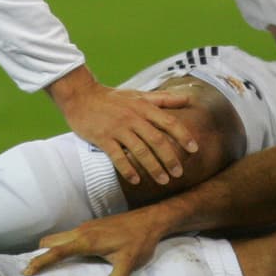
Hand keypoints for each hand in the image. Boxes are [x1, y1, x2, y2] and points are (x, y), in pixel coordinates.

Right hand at [25, 210, 165, 275]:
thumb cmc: (140, 241)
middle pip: (52, 242)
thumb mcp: (129, 263)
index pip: (56, 251)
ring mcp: (86, 227)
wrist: (151, 219)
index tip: (26, 271)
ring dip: (50, 249)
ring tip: (44, 266)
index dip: (40, 261)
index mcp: (87, 240)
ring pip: (60, 237)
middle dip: (39, 254)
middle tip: (30, 272)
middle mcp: (82, 231)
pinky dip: (61, 245)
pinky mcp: (92, 226)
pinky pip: (69, 236)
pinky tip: (66, 257)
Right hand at [46, 66, 198, 185]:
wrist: (81, 96)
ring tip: (163, 180)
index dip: (183, 136)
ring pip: (139, 150)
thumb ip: (163, 98)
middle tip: (179, 173)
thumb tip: (187, 98)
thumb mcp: (138, 94)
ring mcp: (117, 128)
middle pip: (157, 140)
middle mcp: (133, 118)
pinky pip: (117, 156)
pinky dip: (127, 169)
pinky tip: (135, 180)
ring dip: (153, 167)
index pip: (168, 122)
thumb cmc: (112, 97)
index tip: (194, 149)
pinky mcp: (103, 138)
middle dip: (170, 158)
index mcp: (143, 107)